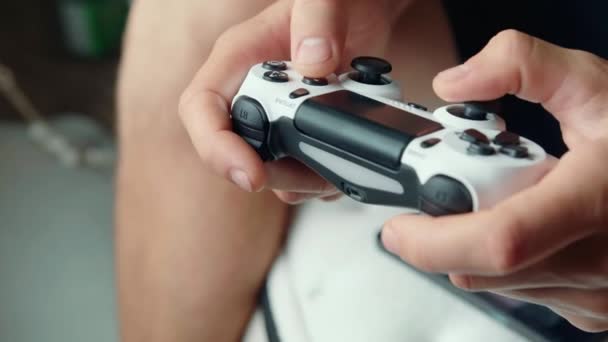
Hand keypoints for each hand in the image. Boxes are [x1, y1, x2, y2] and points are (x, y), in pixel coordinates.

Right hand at [178, 0, 411, 203]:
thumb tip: (312, 62)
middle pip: (234, 150)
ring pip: (266, 168)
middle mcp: (249, 92)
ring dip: (298, 181)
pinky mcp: (298, 133)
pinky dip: (317, 179)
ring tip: (330, 170)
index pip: (202, 108)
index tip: (250, 174)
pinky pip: (295, 169)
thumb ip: (318, 19)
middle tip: (308, 175)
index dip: (216, 147)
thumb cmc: (337, 2)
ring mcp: (273, 117)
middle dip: (269, 173)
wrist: (362, 17)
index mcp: (239, 57)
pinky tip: (337, 168)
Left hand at [382, 30, 607, 331]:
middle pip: (480, 266)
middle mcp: (597, 261)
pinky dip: (507, 261)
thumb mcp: (596, 84)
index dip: (434, 241)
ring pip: (495, 282)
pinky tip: (529, 225)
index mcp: (595, 201)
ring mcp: (594, 294)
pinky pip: (520, 291)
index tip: (397, 228)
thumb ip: (523, 65)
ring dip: (476, 244)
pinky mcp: (590, 309)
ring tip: (510, 199)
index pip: (500, 241)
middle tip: (460, 191)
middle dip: (447, 231)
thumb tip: (456, 83)